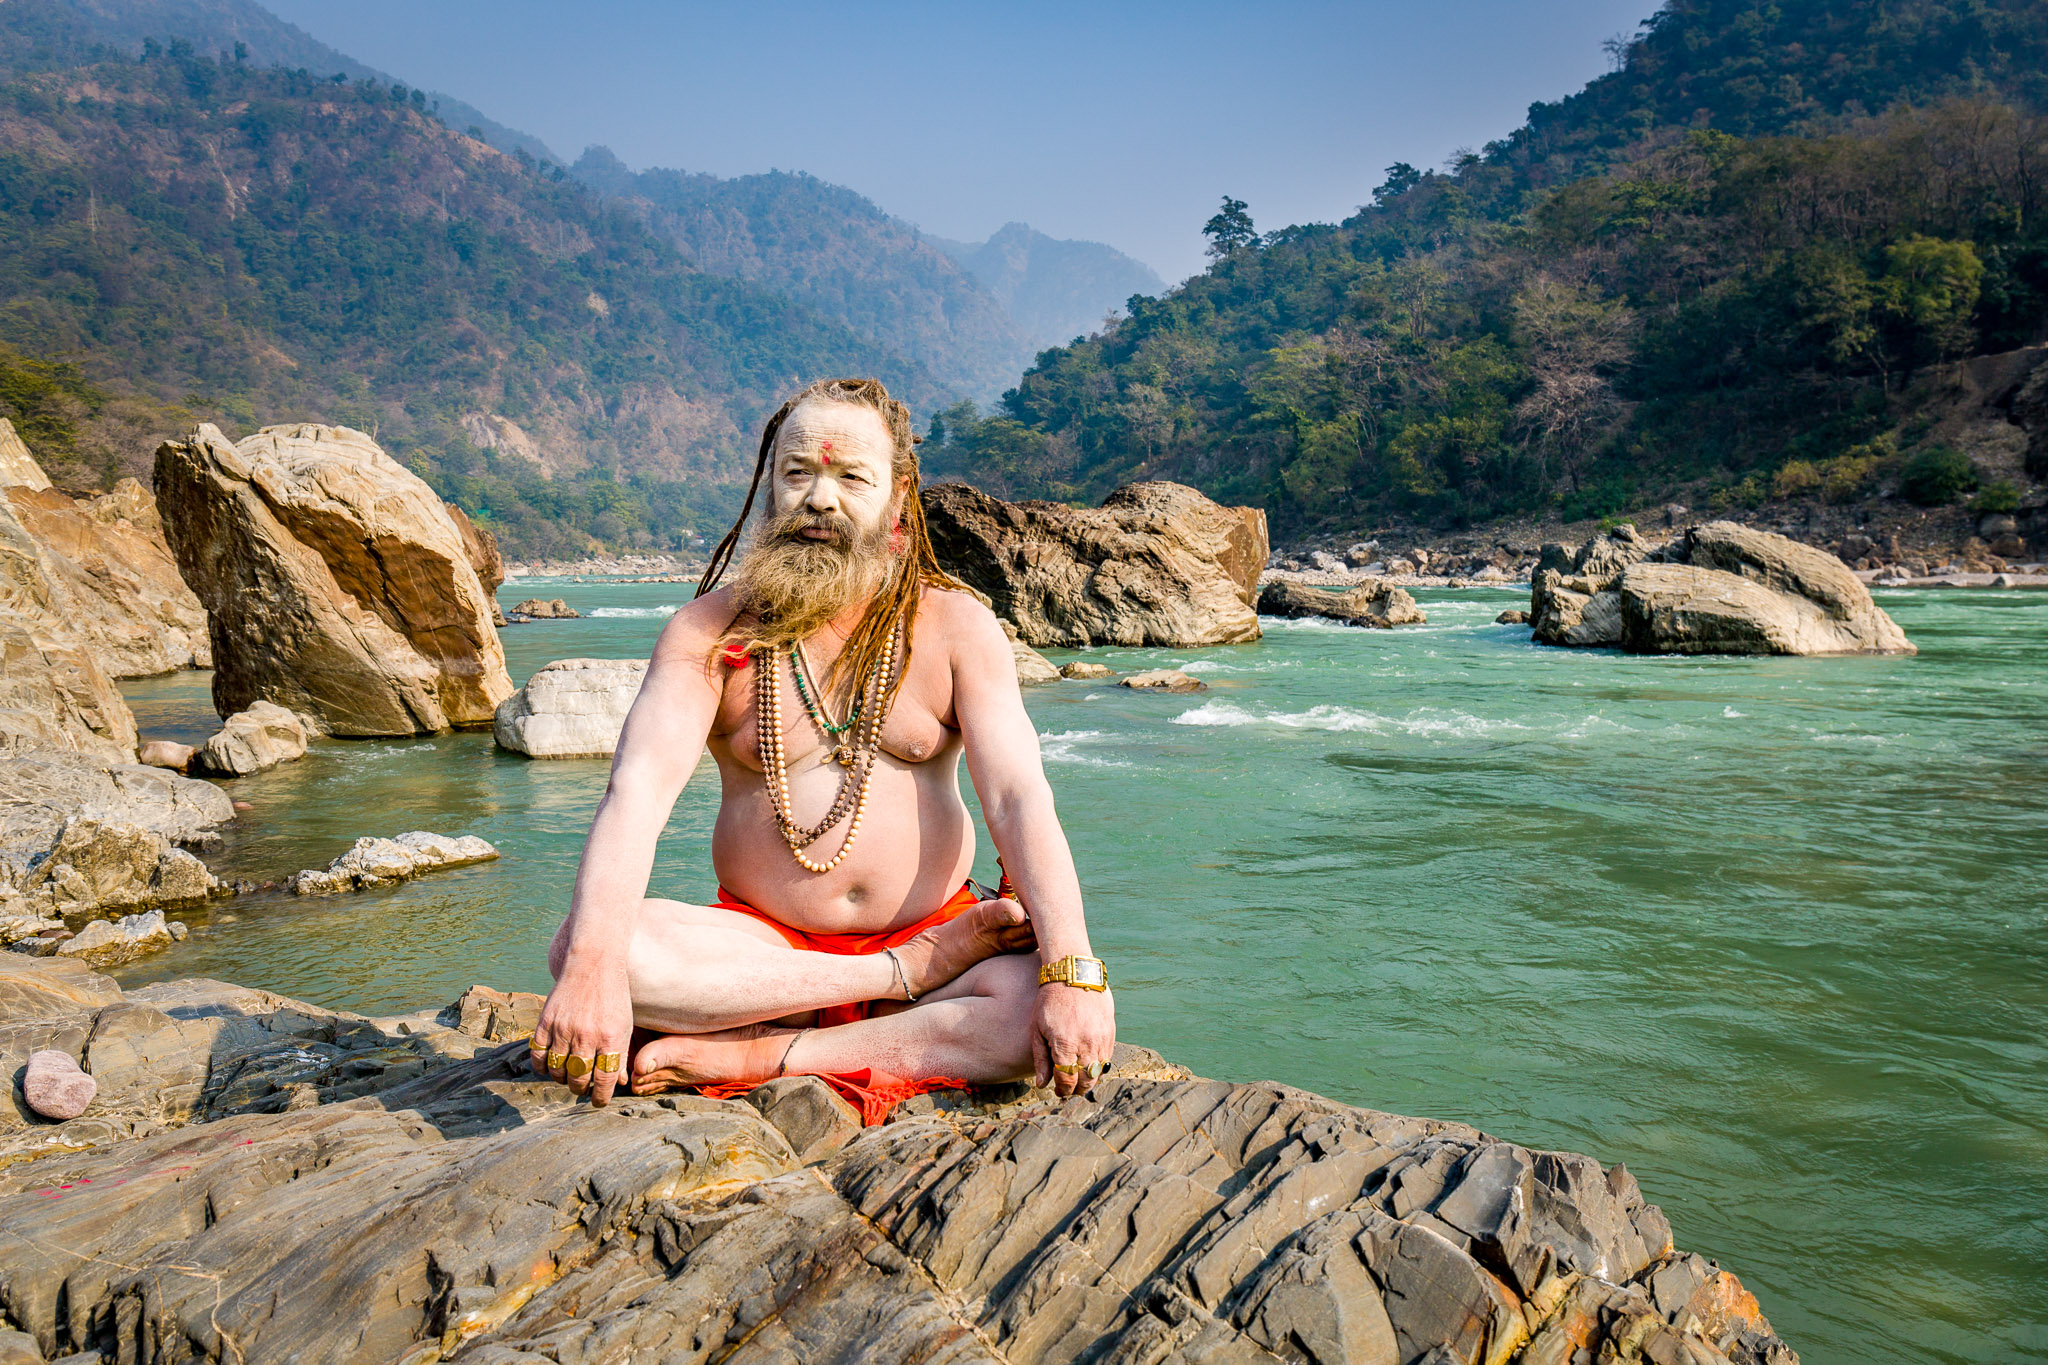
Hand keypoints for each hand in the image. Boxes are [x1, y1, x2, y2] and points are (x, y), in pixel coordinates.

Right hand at [530, 962, 633, 1106]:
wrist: (593, 963)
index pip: (603, 1080)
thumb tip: (619, 1082)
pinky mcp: (546, 1021)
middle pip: (577, 1079)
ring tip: (567, 1076)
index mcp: (610, 1039)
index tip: (598, 1101)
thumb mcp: (625, 1025)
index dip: (600, 1097)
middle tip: (581, 1087)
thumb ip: (621, 1054)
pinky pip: (538, 1054)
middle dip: (579, 1089)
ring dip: (561, 1079)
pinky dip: (541, 1066)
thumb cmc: (613, 996)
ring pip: (557, 1070)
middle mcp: (586, 1036)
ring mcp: (564, 1029)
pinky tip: (548, 1066)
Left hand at [1031, 981, 1115, 1097]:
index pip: (1067, 1080)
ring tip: (1079, 1080)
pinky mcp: (1110, 1032)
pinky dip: (1099, 1067)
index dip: (1062, 1091)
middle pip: (1085, 1081)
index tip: (1058, 1092)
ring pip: (1099, 1072)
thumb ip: (1040, 1059)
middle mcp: (1086, 1044)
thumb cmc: (1050, 1002)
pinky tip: (1089, 1066)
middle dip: (1077, 1090)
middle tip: (1069, 1090)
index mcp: (1065, 1044)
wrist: (1074, 976)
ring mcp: (1101, 1038)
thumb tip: (1042, 1085)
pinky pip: (1108, 1058)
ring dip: (1089, 1080)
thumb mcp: (1037, 1029)